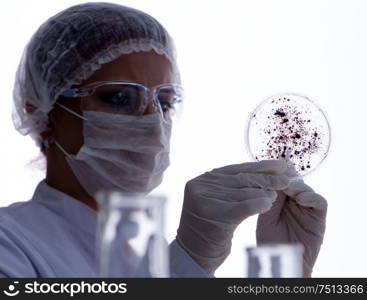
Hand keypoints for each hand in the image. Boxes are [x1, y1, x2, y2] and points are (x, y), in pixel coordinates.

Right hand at [176, 160, 290, 274]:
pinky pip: (243, 206)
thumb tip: (267, 171)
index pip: (237, 169)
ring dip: (265, 193)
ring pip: (245, 192)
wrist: (196, 253)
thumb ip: (235, 186)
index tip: (279, 164)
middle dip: (267, 178)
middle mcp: (201, 186)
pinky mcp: (213, 214)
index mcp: (203, 179)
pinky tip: (269, 204)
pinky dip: (258, 204)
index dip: (260, 166)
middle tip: (286, 178)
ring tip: (277, 194)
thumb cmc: (212, 227)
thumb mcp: (220, 201)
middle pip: (242, 180)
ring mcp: (205, 199)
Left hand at [256, 164, 326, 276]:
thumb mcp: (266, 214)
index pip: (283, 180)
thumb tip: (272, 176)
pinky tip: (300, 199)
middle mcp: (296, 201)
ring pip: (306, 189)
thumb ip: (271, 197)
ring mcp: (308, 208)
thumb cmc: (270, 239)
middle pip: (295, 181)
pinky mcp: (319, 218)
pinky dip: (311, 197)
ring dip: (297, 186)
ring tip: (288, 189)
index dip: (277, 174)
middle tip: (280, 176)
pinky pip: (320, 202)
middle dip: (286, 177)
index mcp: (282, 199)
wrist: (281, 261)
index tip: (270, 169)